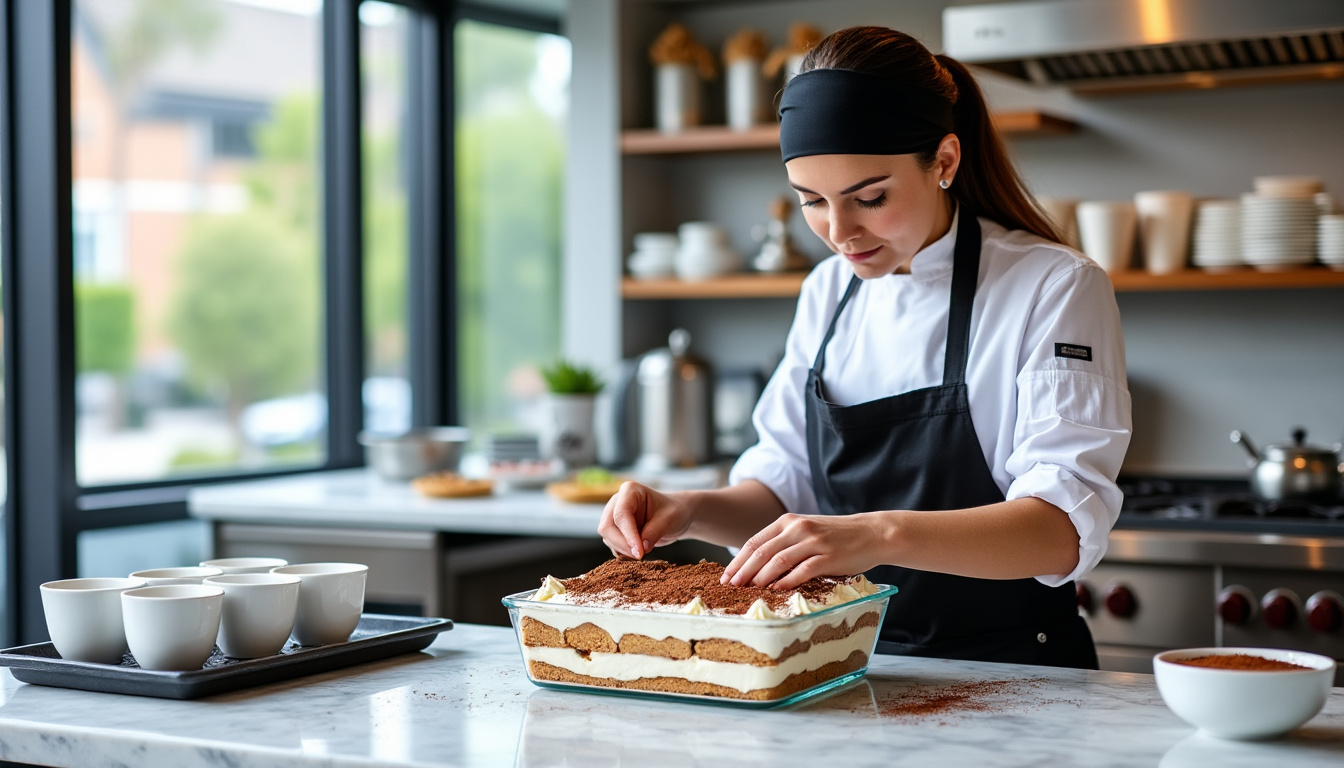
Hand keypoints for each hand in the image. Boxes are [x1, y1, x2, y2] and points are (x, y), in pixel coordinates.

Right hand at [598, 481, 693, 558]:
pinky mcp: (616, 529)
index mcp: (630, 491)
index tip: (640, 553)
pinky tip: (638, 552)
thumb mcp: (669, 520)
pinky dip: (623, 552)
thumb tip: (641, 549)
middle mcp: (617, 501)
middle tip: (640, 556)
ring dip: (623, 549)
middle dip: (622, 544)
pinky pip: (612, 544)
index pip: (621, 514)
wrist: (677, 515)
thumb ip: (654, 532)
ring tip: (643, 553)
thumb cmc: (674, 511)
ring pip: (608, 537)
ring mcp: (614, 515)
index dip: (628, 535)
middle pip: (607, 527)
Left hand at [721, 512, 893, 590]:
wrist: (870, 533)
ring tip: (749, 591)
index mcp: (788, 521)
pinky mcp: (827, 557)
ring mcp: (813, 542)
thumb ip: (782, 543)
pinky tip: (775, 591)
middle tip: (731, 587)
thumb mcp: (805, 531)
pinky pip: (801, 571)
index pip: (755, 542)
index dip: (738, 561)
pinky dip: (786, 582)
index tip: (726, 576)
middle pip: (762, 552)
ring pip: (778, 561)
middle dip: (743, 571)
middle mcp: (798, 528)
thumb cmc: (834, 536)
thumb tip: (755, 567)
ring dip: (760, 578)